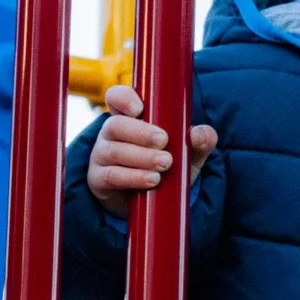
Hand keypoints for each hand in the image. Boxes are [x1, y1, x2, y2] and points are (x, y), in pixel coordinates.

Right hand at [86, 84, 218, 218]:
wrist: (152, 200)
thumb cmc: (168, 166)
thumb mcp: (188, 153)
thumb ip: (200, 141)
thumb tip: (199, 135)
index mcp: (130, 118)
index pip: (117, 98)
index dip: (123, 98)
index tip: (140, 108)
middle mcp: (111, 134)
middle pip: (115, 125)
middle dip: (140, 132)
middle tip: (164, 141)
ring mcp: (101, 156)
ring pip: (114, 151)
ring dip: (141, 157)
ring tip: (166, 163)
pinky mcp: (99, 180)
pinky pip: (111, 176)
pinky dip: (133, 177)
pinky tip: (152, 180)